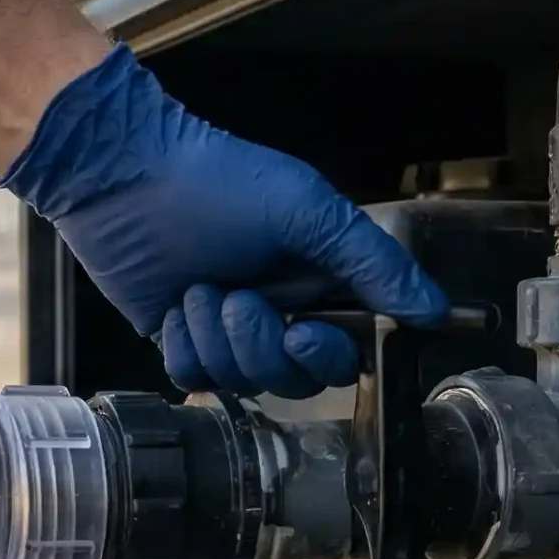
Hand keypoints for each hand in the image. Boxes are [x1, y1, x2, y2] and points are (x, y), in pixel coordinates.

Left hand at [0, 45, 447, 397]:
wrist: (124, 177)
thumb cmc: (216, 179)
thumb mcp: (308, 209)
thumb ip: (374, 263)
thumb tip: (433, 309)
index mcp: (319, 279)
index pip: (347, 349)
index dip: (326, 354)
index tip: (303, 329)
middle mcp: (279, 309)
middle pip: (294, 378)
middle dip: (261, 344)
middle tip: (238, 299)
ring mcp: (228, 329)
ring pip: (241, 380)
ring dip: (216, 335)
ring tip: (199, 286)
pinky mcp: (182, 340)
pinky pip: (194, 377)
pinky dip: (184, 343)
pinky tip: (174, 304)